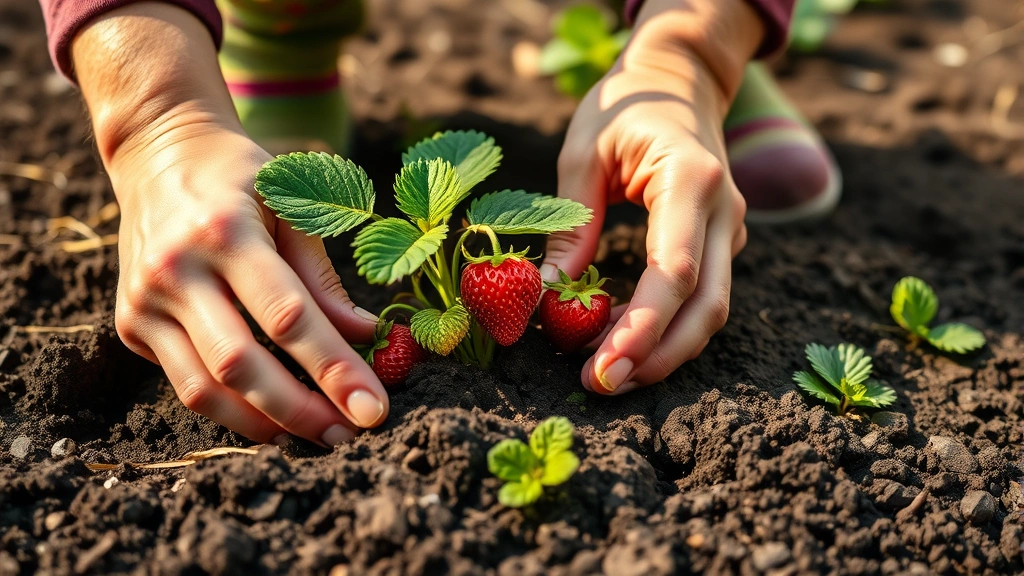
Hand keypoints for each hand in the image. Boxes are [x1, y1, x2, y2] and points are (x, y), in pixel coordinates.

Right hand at [110, 127, 388, 444]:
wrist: (157, 153)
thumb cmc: (240, 177)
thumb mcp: (291, 205)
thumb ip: (323, 277)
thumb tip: (369, 338)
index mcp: (225, 231)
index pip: (287, 317)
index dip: (334, 369)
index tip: (374, 408)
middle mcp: (175, 269)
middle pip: (240, 364)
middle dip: (300, 410)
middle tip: (350, 435)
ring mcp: (144, 301)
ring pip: (204, 388)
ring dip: (265, 424)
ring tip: (317, 437)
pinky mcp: (130, 325)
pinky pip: (184, 383)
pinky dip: (230, 411)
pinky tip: (272, 420)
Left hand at [541, 0, 761, 393]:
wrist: (679, 81)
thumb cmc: (625, 107)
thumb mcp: (583, 154)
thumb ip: (570, 226)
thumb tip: (547, 298)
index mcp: (690, 180)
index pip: (676, 272)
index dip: (642, 328)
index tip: (603, 367)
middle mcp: (723, 212)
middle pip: (706, 308)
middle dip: (656, 357)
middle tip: (600, 385)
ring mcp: (729, 231)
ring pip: (710, 312)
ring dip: (662, 351)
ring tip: (605, 373)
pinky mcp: (720, 245)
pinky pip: (700, 299)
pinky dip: (665, 328)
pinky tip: (620, 341)